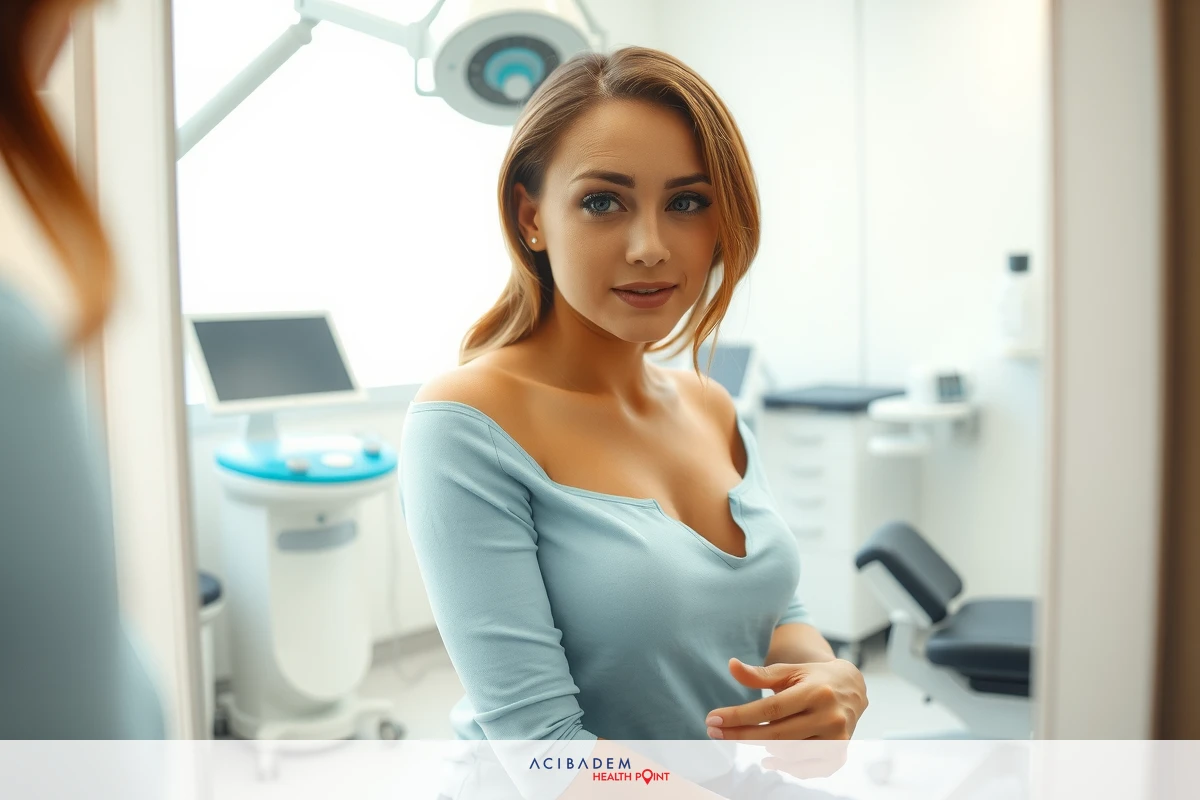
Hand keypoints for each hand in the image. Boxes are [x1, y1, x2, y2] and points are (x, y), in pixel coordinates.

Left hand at [704, 658, 867, 777]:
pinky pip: (809, 769)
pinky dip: (787, 767)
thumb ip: (759, 674)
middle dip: (741, 735)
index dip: (739, 716)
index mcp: (816, 691)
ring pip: (790, 753)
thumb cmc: (812, 677)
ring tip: (742, 739)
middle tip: (714, 732)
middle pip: (777, 734)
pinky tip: (769, 759)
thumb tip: (731, 665)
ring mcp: (837, 738)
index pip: (771, 709)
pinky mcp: (840, 754)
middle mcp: (829, 716)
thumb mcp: (788, 671)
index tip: (713, 719)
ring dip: (762, 749)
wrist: (852, 687)